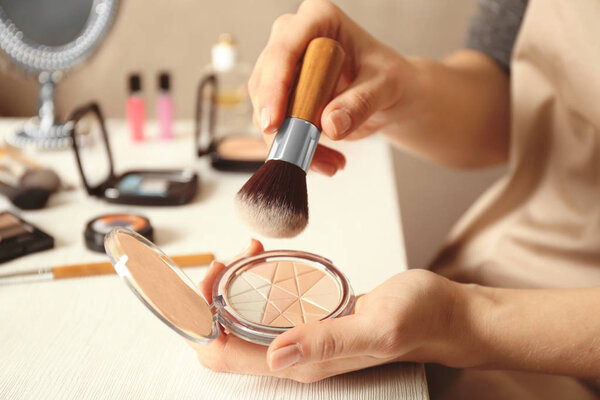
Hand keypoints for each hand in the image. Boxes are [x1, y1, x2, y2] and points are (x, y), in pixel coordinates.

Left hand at [189, 239, 459, 382]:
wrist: (445, 314)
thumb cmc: (420, 320)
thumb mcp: (379, 327)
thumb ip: (329, 342)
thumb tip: (276, 356)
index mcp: (300, 362)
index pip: (220, 352)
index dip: (200, 318)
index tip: (210, 277)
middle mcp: (293, 354)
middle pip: (220, 334)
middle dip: (208, 296)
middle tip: (228, 257)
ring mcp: (300, 336)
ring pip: (238, 317)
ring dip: (228, 284)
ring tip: (246, 250)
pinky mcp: (310, 318)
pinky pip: (263, 303)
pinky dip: (252, 278)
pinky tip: (263, 256)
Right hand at [249, 0, 412, 175]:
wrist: (387, 95)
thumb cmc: (388, 78)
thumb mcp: (385, 86)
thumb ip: (360, 102)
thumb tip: (330, 125)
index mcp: (317, 19)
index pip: (284, 50)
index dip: (274, 87)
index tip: (275, 123)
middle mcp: (293, 38)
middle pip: (266, 83)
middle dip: (284, 126)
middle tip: (306, 157)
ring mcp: (283, 69)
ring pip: (266, 111)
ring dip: (292, 145)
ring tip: (331, 163)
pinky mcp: (280, 97)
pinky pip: (276, 128)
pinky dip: (297, 150)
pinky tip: (326, 160)